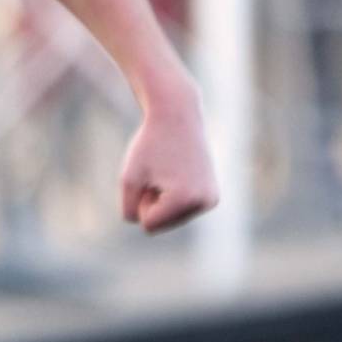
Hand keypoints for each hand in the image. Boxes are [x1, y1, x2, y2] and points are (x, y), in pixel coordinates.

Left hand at [120, 97, 219, 233]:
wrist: (178, 115)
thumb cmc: (149, 145)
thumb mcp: (128, 180)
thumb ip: (129, 211)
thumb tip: (147, 227)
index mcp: (184, 199)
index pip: (148, 225)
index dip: (140, 201)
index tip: (150, 175)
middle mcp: (204, 202)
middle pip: (162, 224)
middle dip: (153, 202)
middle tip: (160, 171)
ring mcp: (211, 200)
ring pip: (171, 219)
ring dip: (163, 199)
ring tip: (169, 171)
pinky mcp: (213, 197)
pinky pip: (181, 211)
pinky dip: (173, 197)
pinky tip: (178, 174)